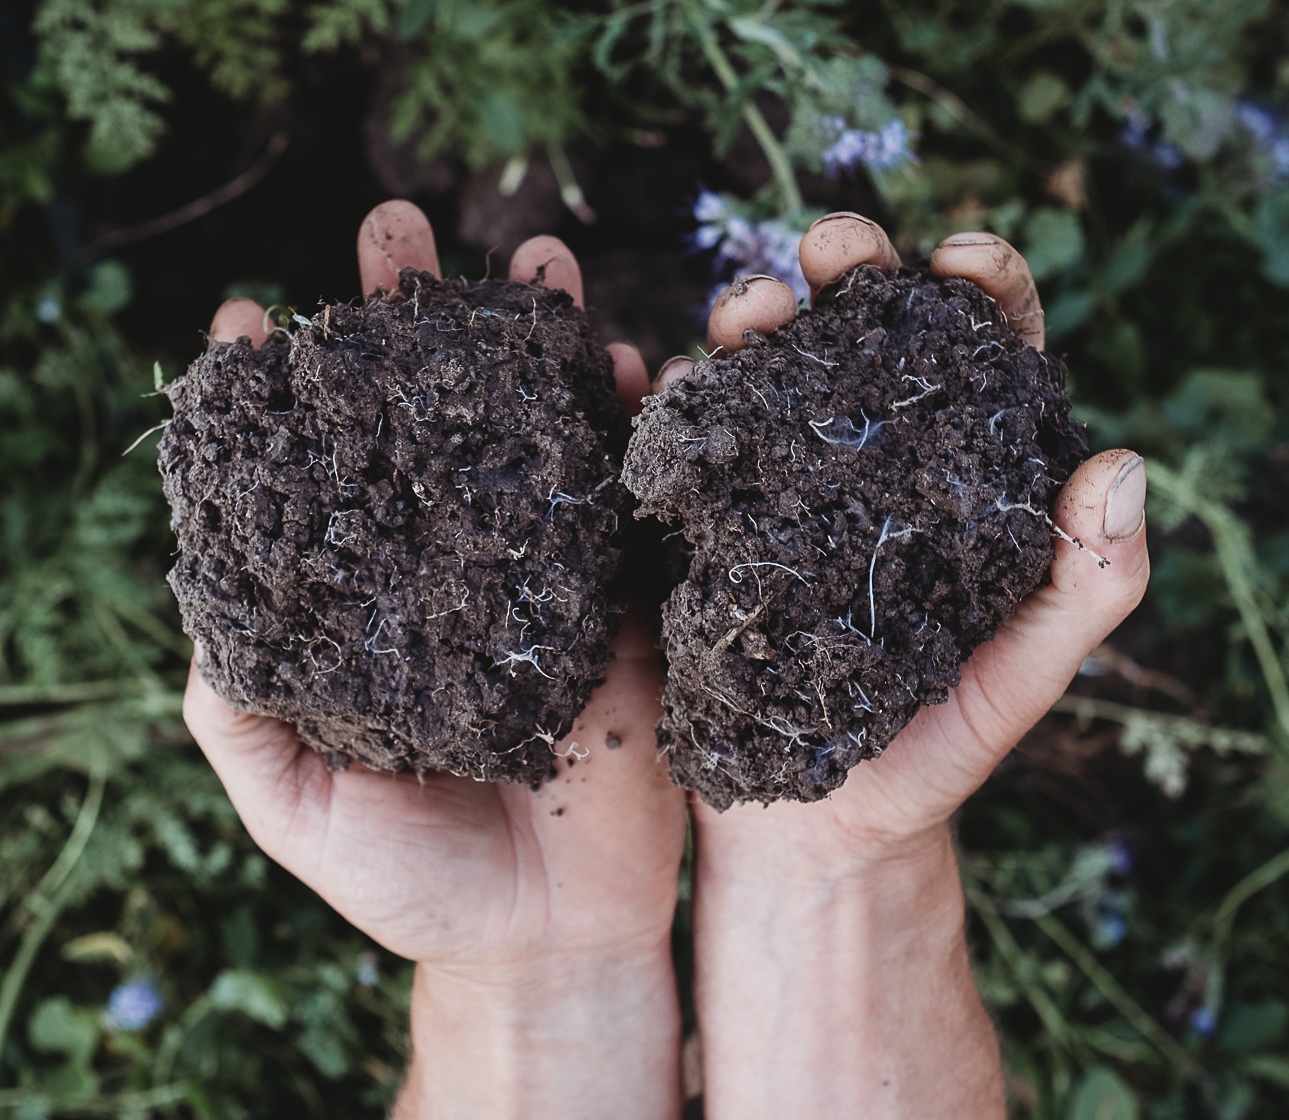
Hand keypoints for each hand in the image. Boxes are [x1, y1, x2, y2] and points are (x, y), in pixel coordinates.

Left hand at [187, 200, 684, 1118]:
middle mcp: (446, 567)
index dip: (274, 399)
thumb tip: (190, 605)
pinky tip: (619, 354)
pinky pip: (629, 493)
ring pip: (530, 428)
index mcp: (359, 603)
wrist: (547, 942)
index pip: (307, 476)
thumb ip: (239, 715)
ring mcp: (540, 575)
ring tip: (527, 254)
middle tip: (394, 228)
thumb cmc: (406, 883)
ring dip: (530, 336)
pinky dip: (626, 421)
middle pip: (422, 418)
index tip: (247, 321)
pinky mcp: (627, 601)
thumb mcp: (294, 806)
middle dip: (408, 319)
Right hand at [683, 212, 1150, 1119]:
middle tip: (832, 243)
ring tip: (743, 309)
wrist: (808, 833)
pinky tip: (660, 374)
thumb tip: (1123, 461)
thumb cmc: (932, 756)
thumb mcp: (1021, 683)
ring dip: (750, 321)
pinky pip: (682, 448)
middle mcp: (863, 463)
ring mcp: (771, 487)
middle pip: (860, 340)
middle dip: (849, 275)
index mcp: (958, 480)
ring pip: (764, 374)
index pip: (982, 361)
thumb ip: (1087, 590)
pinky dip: (668, 401)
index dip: (981, 294)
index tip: (968, 257)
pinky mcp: (696, 524)